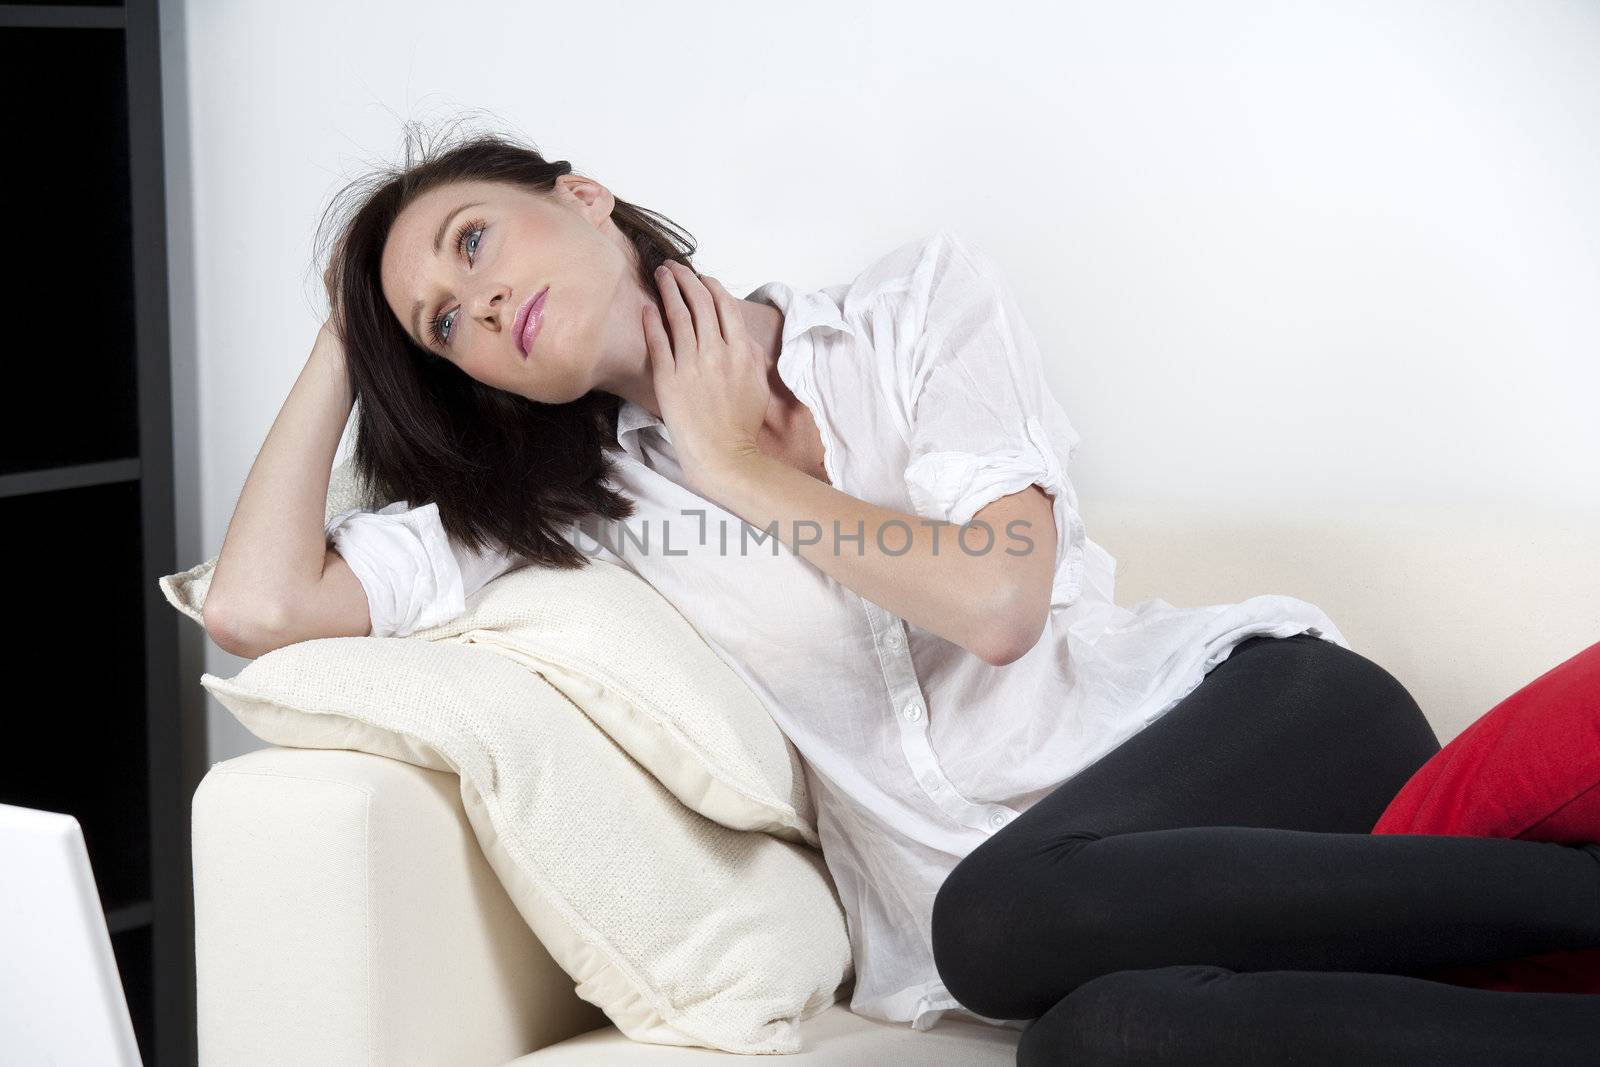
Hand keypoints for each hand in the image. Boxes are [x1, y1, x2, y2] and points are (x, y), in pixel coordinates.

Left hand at [643, 260, 770, 493]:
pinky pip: (658, 343)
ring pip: (678, 316)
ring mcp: (690, 365)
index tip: (701, 278)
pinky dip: (652, 322)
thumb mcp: (757, 385)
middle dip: (686, 279)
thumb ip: (751, 356)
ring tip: (660, 275)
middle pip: (700, 303)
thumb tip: (743, 338)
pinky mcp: (668, 379)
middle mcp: (716, 352)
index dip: (711, 286)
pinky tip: (648, 307)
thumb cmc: (742, 424)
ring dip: (669, 290)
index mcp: (740, 351)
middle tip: (673, 267)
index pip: (725, 306)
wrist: (722, 454)